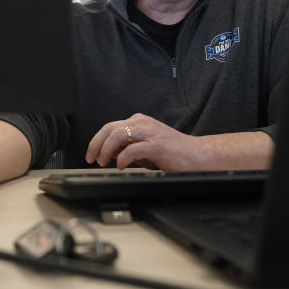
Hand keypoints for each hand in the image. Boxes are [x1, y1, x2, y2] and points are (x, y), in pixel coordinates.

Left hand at [85, 113, 200, 170]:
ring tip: (103, 162)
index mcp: (140, 121)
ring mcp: (150, 133)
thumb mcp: (146, 147)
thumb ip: (128, 147)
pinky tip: (121, 166)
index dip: (97, 140)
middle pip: (110, 129)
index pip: (110, 127)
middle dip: (96, 144)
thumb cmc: (174, 153)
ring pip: (117, 135)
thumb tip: (109, 153)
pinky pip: (131, 149)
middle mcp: (143, 123)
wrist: (197, 155)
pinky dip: (122, 158)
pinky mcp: (156, 145)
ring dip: (106, 150)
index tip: (91, 154)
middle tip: (92, 159)